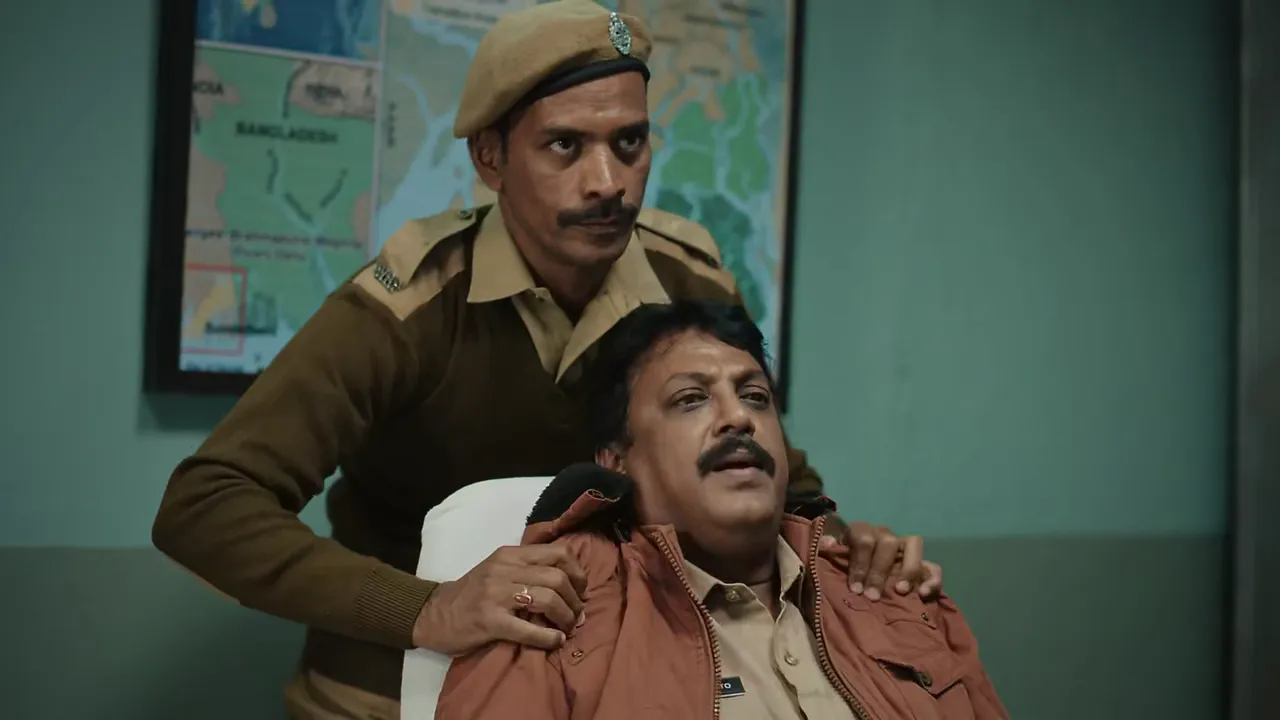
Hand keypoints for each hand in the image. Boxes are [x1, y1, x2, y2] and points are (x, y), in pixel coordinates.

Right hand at [412, 544, 586, 655]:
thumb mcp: (498, 569)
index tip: (581, 590)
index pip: (558, 553)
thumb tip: (569, 581)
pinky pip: (528, 629)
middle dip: (575, 599)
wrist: (434, 614)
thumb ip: (527, 568)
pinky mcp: (490, 622)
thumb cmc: (471, 593)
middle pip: (557, 577)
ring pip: (548, 598)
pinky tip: (555, 641)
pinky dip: (549, 637)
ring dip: (566, 617)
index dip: (577, 573)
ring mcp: (496, 595)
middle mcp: (504, 570)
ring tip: (567, 628)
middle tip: (577, 615)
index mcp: (510, 555)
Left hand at [819, 522, 943, 600]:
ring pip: (914, 544)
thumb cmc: (844, 570)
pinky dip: (931, 578)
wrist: (860, 582)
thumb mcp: (832, 561)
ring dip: (908, 568)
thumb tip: (826, 543)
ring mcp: (905, 548)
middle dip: (879, 570)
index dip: (859, 563)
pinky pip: (933, 566)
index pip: (862, 538)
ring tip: (900, 591)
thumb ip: (830, 552)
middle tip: (872, 595)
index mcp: (861, 532)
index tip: (855, 588)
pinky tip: (923, 594)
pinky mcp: (922, 565)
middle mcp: (884, 536)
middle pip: (887, 542)